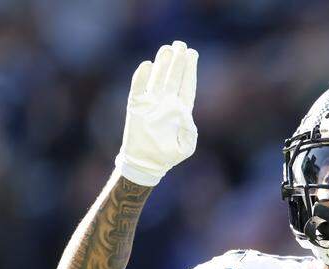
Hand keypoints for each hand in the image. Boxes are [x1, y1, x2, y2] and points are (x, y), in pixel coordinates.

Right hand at [115, 41, 197, 185]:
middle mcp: (166, 103)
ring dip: (162, 64)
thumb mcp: (186, 147)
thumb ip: (190, 131)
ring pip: (157, 79)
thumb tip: (186, 115)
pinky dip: (142, 77)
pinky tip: (147, 65)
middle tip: (180, 44)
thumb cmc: (167, 155)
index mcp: (180, 110)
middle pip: (173, 77)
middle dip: (177, 61)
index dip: (190, 69)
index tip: (192, 54)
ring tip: (167, 49)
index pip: (186, 85)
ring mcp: (151, 103)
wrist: (145, 163)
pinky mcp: (136, 106)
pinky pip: (138, 88)